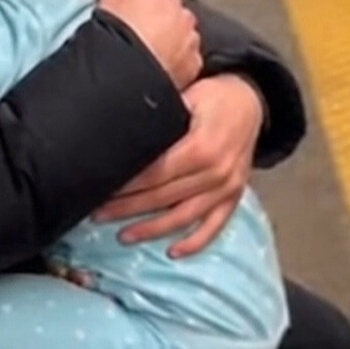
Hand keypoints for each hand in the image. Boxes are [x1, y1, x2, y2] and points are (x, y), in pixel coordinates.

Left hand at [94, 75, 263, 256]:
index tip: (102, 190)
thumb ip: (160, 115)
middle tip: (98, 215)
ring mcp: (227, 188)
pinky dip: (195, 242)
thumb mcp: (186, 95)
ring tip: (123, 236)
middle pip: (164, 197)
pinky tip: (173, 253)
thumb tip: (123, 130)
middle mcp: (217, 173)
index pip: (156, 173)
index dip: (128, 185)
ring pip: (184, 217)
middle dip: (128, 209)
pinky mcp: (234, 197)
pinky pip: (214, 226)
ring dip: (153, 230)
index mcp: (202, 147)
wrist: (251, 101)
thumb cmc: (213, 96)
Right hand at [98, 0, 201, 90]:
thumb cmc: (118, 30)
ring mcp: (190, 43)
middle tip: (141, 37)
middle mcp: (185, 17)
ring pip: (184, 39)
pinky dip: (177, 63)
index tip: (134, 17)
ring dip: (172, 43)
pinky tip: (160, 67)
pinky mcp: (192, 67)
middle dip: (163, 24)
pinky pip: (186, 62)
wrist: (125, 68)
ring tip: (150, 54)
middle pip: (175, 17)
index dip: (146, 6)